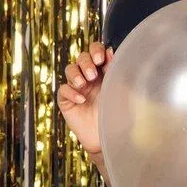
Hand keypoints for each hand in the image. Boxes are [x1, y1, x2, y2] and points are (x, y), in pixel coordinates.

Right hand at [57, 41, 112, 158]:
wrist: (110, 136)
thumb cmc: (119, 113)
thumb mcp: (123, 89)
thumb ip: (118, 70)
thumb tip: (111, 50)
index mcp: (104, 71)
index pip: (96, 52)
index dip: (96, 50)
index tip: (101, 59)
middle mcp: (90, 77)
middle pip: (81, 58)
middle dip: (86, 62)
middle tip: (93, 74)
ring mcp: (77, 88)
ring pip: (70, 70)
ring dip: (76, 74)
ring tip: (84, 84)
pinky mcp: (67, 101)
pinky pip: (63, 90)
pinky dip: (71, 92)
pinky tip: (81, 100)